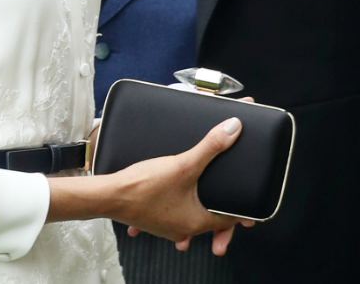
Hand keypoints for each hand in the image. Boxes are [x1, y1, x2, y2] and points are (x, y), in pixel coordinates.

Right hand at [112, 116, 253, 254]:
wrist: (108, 194)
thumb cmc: (142, 186)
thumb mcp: (182, 164)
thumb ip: (210, 147)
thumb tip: (233, 130)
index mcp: (196, 222)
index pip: (230, 219)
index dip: (242, 207)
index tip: (250, 198)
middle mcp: (184, 229)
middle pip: (212, 218)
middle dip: (221, 206)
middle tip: (229, 194)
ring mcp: (168, 225)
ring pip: (192, 215)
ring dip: (199, 204)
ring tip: (203, 189)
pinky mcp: (154, 218)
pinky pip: (173, 212)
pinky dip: (178, 202)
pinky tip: (173, 190)